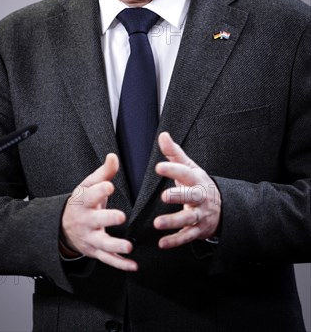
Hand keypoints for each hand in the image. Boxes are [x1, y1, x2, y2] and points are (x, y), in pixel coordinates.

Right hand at [60, 153, 136, 270]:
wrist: (62, 227)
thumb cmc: (82, 202)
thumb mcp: (88, 185)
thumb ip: (103, 173)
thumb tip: (113, 156)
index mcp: (83, 202)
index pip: (90, 195)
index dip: (99, 190)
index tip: (109, 186)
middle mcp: (86, 220)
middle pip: (96, 219)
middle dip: (108, 218)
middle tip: (120, 216)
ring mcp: (90, 237)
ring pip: (103, 243)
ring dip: (116, 246)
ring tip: (129, 247)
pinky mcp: (96, 251)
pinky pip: (108, 259)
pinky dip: (120, 264)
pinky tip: (133, 265)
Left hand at [154, 132, 220, 248]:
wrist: (221, 206)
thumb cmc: (198, 183)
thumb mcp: (189, 167)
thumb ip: (174, 153)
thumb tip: (162, 135)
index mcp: (196, 180)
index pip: (185, 173)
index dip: (173, 169)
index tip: (159, 167)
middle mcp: (200, 197)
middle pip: (192, 196)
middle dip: (179, 196)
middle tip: (164, 196)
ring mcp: (201, 214)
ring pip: (189, 219)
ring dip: (173, 221)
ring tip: (158, 223)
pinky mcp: (198, 230)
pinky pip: (187, 236)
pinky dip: (175, 241)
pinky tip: (162, 243)